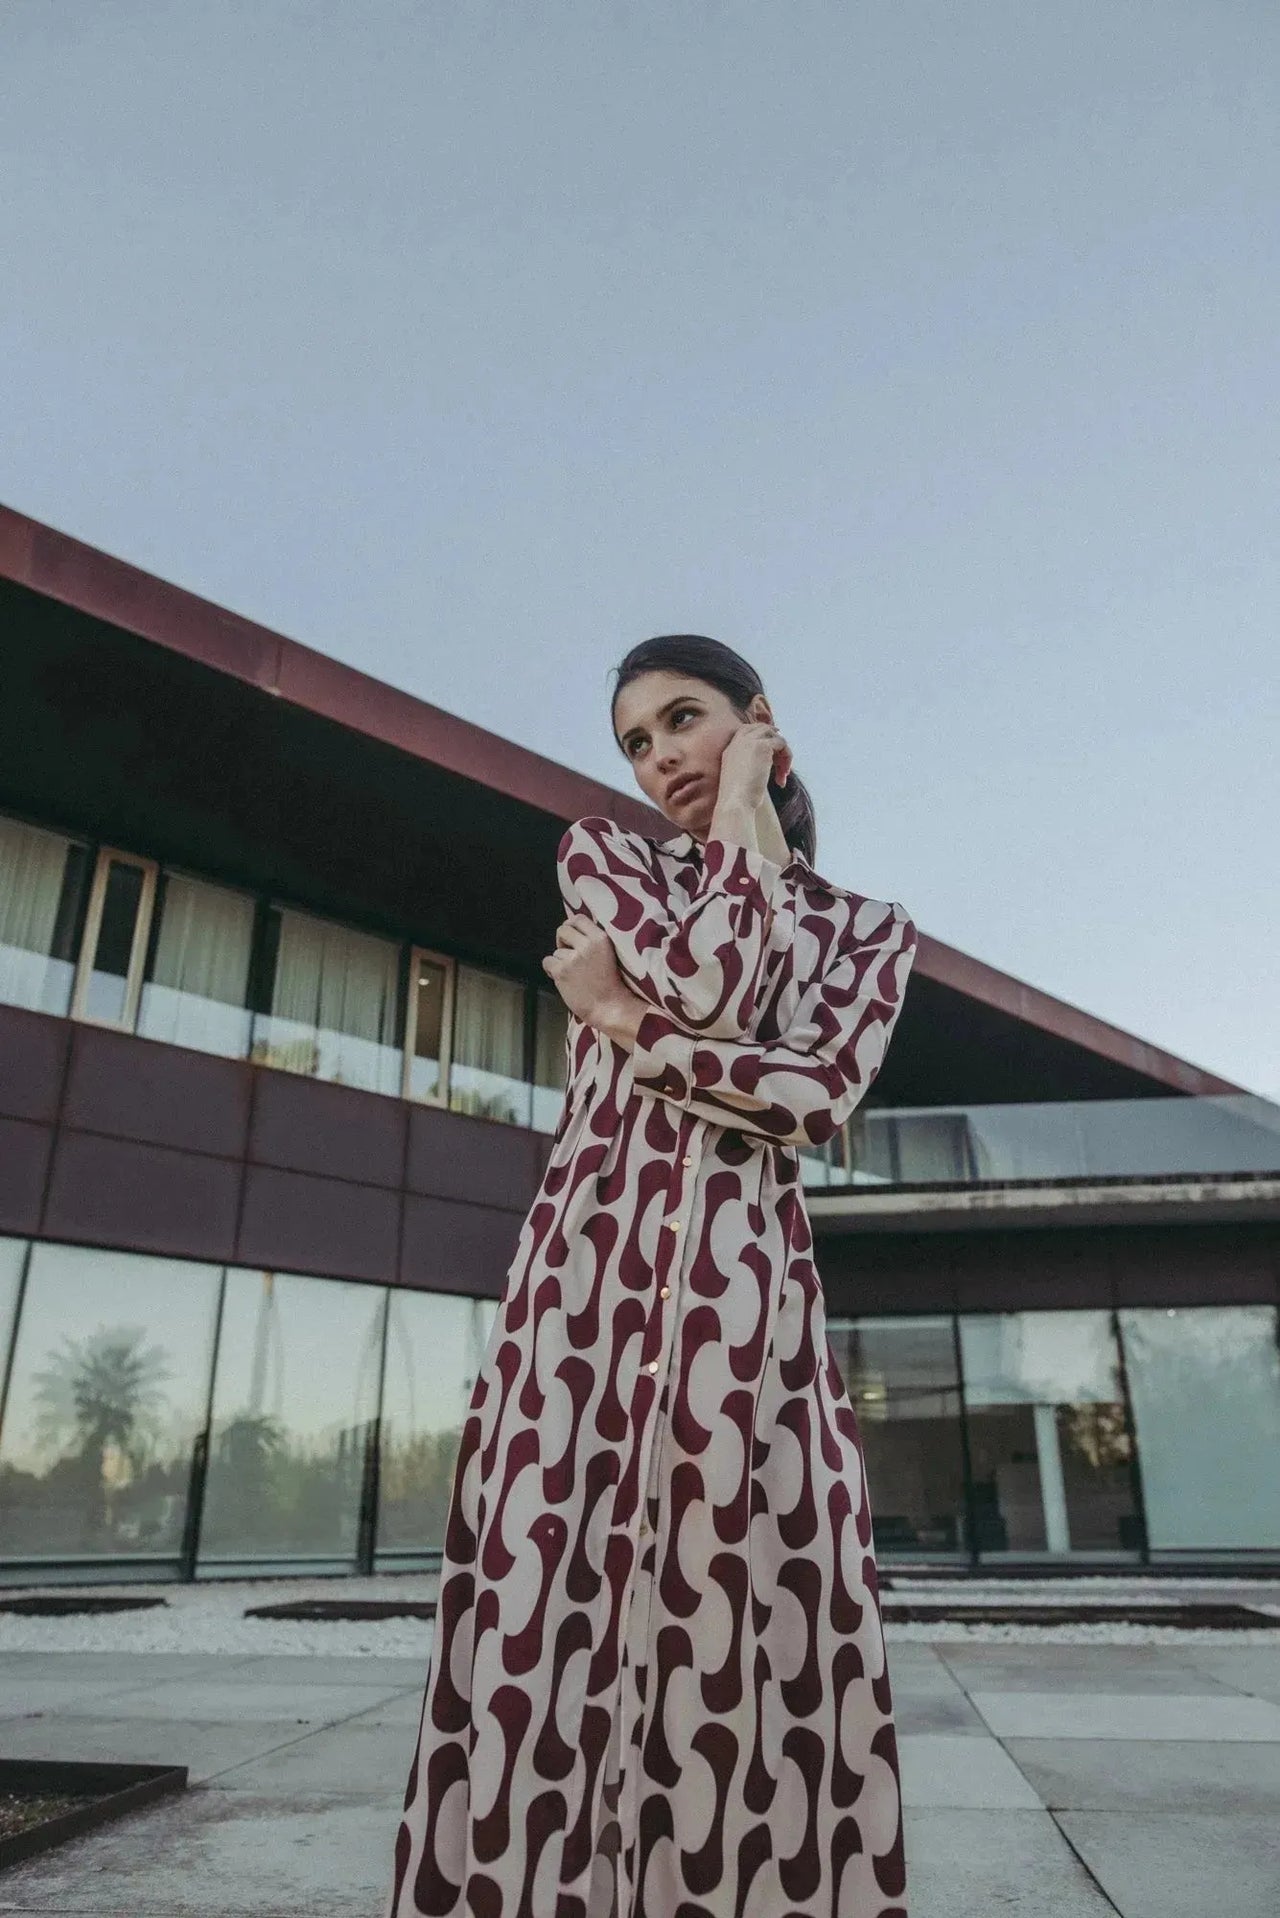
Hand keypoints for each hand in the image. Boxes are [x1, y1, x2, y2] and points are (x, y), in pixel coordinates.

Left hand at [541, 911, 632, 1027]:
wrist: (609, 1007)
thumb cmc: (609, 984)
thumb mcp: (608, 954)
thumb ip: (592, 942)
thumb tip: (572, 930)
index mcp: (601, 939)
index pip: (579, 919)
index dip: (571, 926)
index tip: (571, 936)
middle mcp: (587, 945)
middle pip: (563, 930)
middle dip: (562, 941)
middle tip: (568, 954)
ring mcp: (573, 958)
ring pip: (556, 951)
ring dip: (560, 961)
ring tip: (574, 975)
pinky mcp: (562, 971)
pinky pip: (547, 962)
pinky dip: (552, 970)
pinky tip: (563, 978)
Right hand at [716, 720, 792, 813]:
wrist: (736, 802)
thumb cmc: (739, 799)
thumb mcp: (742, 777)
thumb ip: (752, 764)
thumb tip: (771, 762)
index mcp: (730, 749)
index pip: (747, 730)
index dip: (763, 734)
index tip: (775, 746)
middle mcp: (738, 742)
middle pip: (763, 728)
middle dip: (776, 743)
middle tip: (783, 761)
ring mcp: (750, 742)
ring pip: (775, 736)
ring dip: (784, 755)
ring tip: (783, 775)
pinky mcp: (762, 746)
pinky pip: (782, 743)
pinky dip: (787, 758)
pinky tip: (783, 776)